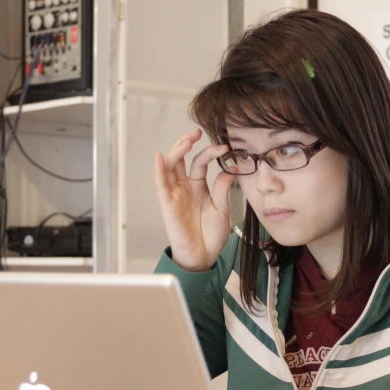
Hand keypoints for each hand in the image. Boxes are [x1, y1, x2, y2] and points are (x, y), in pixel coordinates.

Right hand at [154, 129, 235, 271]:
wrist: (204, 257)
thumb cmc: (211, 235)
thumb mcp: (222, 207)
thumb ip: (223, 187)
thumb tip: (231, 167)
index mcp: (197, 187)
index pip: (200, 162)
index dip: (210, 152)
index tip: (224, 148)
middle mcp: (184, 188)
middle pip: (180, 159)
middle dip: (186, 143)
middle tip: (197, 132)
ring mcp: (174, 195)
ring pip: (169, 167)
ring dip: (176, 151)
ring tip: (186, 140)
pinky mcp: (167, 204)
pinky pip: (160, 185)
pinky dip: (158, 170)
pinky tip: (161, 157)